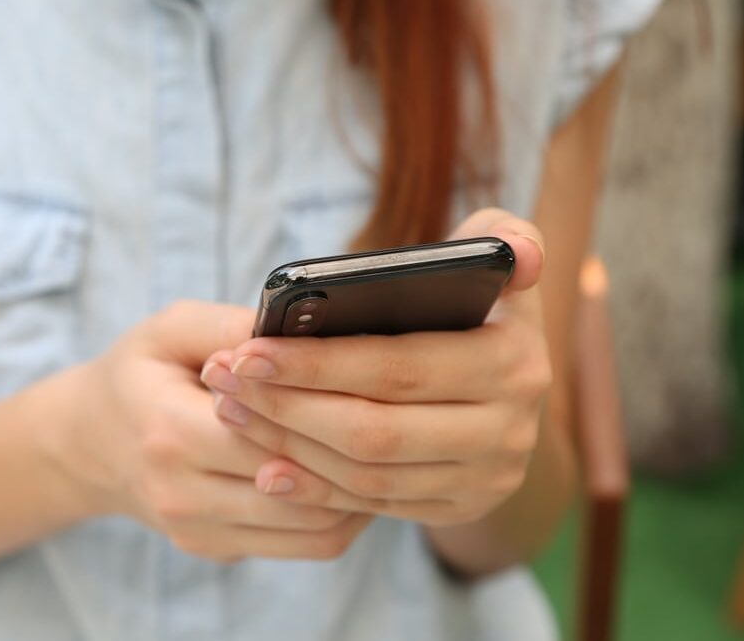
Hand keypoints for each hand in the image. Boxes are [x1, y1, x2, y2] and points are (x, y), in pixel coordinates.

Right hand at [51, 301, 371, 561]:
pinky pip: (302, 545)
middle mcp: (181, 494)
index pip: (271, 432)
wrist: (89, 443)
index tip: (373, 381)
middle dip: (355, 452)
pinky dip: (340, 514)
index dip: (327, 409)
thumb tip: (306, 329)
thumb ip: (233, 326)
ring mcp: (199, 532)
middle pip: (301, 486)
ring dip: (360, 492)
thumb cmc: (139, 374)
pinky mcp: (217, 550)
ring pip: (314, 529)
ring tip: (387, 448)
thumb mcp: (171, 329)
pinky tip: (356, 475)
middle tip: (400, 417)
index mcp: (168, 431)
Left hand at [201, 209, 550, 526]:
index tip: (248, 350)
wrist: (508, 387)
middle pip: (374, 430)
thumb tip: (518, 255)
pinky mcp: (459, 508)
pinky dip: (316, 488)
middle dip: (288, 407)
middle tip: (225, 380)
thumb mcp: (497, 259)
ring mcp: (486, 478)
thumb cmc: (479, 304)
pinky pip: (374, 505)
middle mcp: (509, 430)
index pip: (398, 368)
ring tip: (233, 410)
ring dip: (290, 446)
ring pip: (367, 473)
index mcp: (514, 362)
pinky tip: (267, 465)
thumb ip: (503, 234)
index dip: (317, 363)